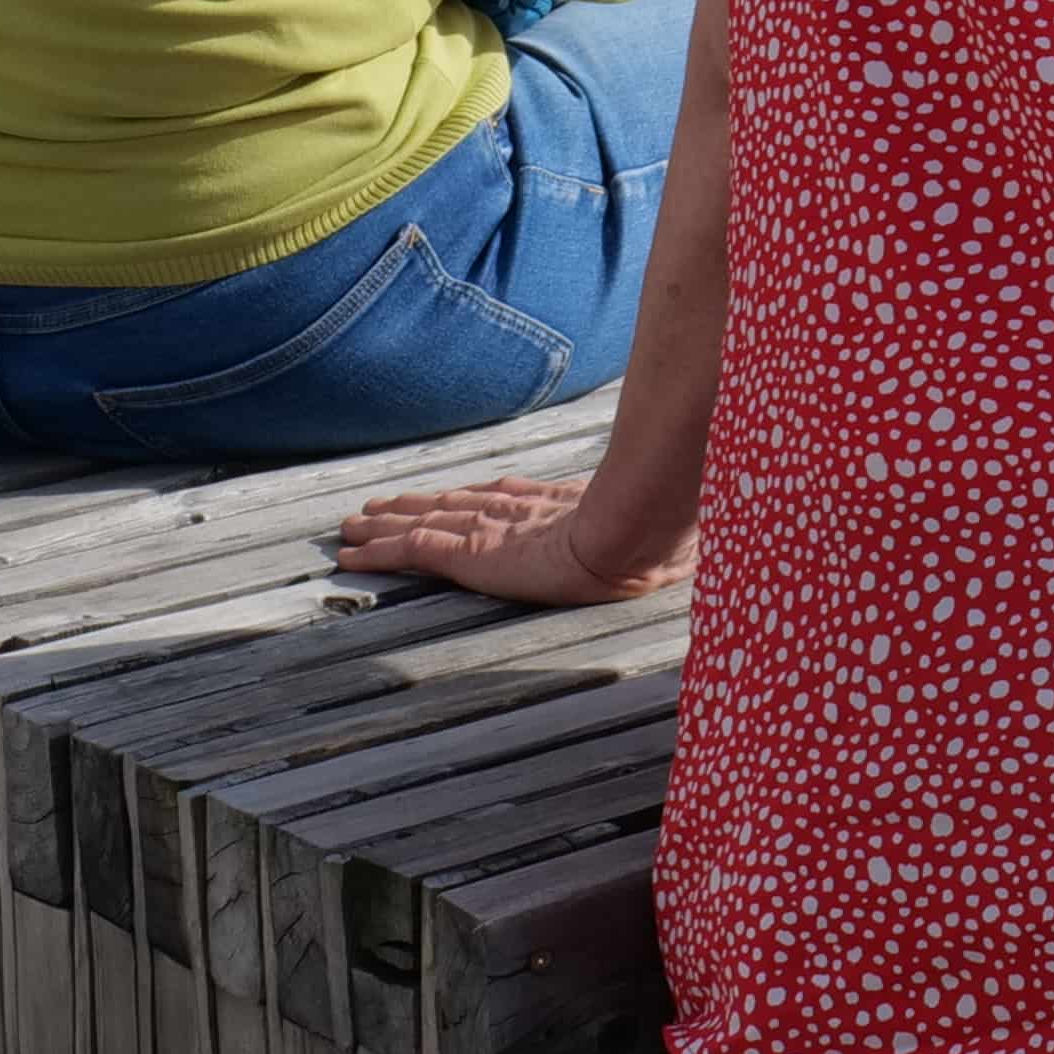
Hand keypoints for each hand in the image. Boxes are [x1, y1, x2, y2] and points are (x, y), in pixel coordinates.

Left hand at [335, 472, 688, 605]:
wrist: (635, 537)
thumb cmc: (654, 535)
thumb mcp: (654, 529)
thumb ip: (657, 527)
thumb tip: (703, 534)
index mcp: (554, 505)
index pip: (498, 497)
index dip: (467, 497)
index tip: (448, 497)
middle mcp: (514, 510)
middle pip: (451, 504)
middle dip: (413, 506)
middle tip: (375, 508)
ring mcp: (489, 529)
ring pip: (421, 524)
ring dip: (383, 525)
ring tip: (351, 527)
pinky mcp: (468, 552)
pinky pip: (410, 551)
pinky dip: (376, 552)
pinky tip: (350, 556)